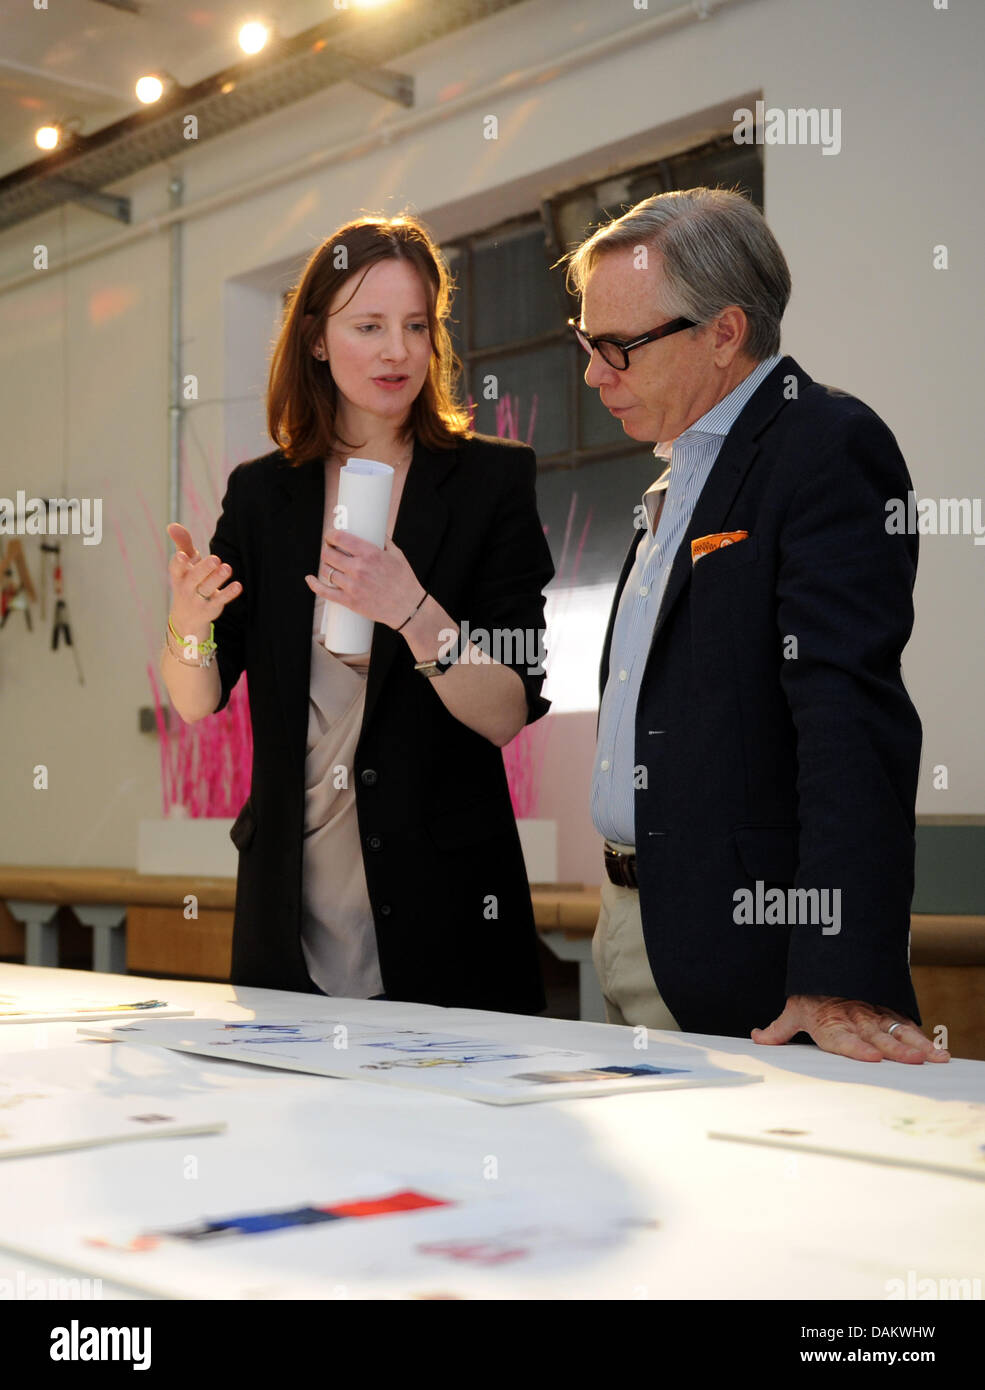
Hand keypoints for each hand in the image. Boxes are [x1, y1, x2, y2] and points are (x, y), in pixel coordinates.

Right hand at [166, 522, 241, 638]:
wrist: (186, 617)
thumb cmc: (187, 580)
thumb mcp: (184, 563)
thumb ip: (182, 544)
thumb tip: (172, 526)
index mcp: (178, 576)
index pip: (176, 569)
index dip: (179, 563)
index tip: (182, 555)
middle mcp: (186, 588)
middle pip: (195, 578)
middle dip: (204, 569)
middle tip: (215, 559)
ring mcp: (198, 599)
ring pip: (207, 589)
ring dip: (217, 579)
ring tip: (227, 568)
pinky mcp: (211, 608)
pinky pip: (220, 600)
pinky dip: (229, 593)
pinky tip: (238, 585)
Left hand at [305, 527, 423, 629]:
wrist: (408, 608)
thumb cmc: (404, 581)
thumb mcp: (397, 555)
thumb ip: (383, 541)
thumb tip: (375, 530)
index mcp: (370, 553)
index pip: (340, 538)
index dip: (330, 534)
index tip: (330, 535)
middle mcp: (359, 568)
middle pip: (329, 554)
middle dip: (326, 549)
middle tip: (329, 550)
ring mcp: (353, 586)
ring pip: (327, 571)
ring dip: (325, 566)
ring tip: (330, 565)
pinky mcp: (350, 601)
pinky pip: (325, 591)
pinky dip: (314, 584)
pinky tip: (310, 579)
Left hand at [751, 995, 950, 1063]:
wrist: (833, 963)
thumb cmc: (812, 994)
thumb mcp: (794, 1010)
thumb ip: (778, 1030)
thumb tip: (756, 1038)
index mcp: (831, 1025)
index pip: (844, 1039)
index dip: (858, 1048)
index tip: (873, 1057)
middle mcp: (856, 1022)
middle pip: (877, 1038)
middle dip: (896, 1049)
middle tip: (913, 1060)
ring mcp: (875, 1017)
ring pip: (897, 1033)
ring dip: (916, 1045)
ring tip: (932, 1057)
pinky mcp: (889, 1013)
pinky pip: (907, 1027)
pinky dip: (924, 1039)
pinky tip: (939, 1053)